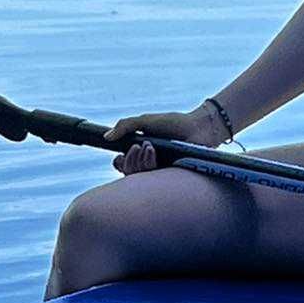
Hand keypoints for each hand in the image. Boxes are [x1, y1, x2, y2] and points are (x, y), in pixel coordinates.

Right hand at [105, 103, 227, 175]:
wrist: (197, 127)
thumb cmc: (173, 123)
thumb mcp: (145, 121)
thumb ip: (125, 125)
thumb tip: (107, 137)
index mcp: (141, 153)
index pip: (123, 166)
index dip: (119, 163)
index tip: (120, 156)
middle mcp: (149, 165)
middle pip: (129, 174)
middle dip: (130, 161)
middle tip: (137, 147)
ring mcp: (160, 173)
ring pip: (140, 178)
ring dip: (140, 161)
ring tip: (150, 147)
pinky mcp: (171, 178)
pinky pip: (154, 181)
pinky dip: (149, 164)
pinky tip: (154, 153)